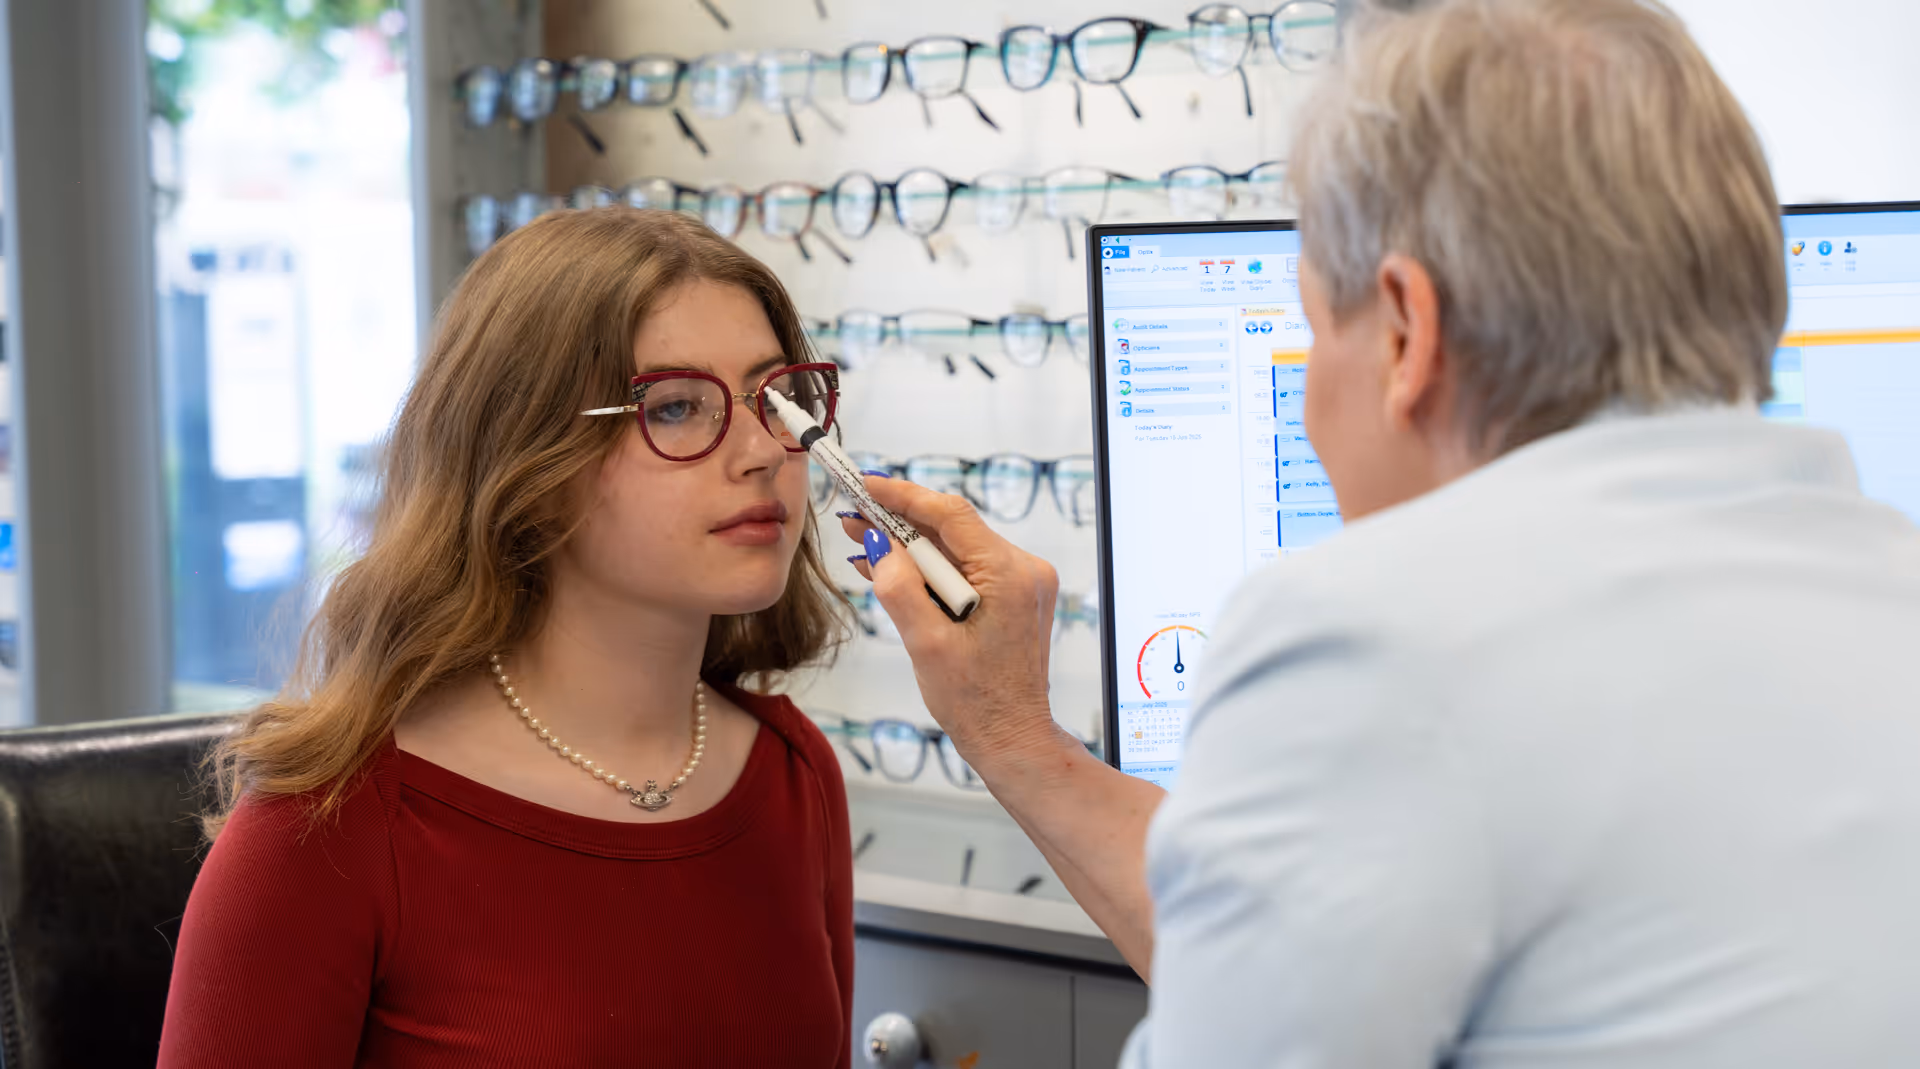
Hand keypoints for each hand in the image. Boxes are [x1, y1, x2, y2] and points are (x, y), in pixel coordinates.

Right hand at [841, 476, 1065, 765]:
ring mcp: (1023, 584)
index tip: (867, 485)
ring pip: (956, 550)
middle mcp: (1024, 571)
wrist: (1013, 741)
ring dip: (910, 550)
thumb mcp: (926, 646)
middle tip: (852, 519)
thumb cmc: (975, 703)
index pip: (951, 515)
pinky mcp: (1015, 597)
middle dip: (899, 525)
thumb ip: (900, 589)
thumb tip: (878, 545)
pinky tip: (891, 570)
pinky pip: (966, 570)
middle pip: (952, 530)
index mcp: (1009, 576)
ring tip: (861, 542)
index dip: (904, 496)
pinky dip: (930, 572)